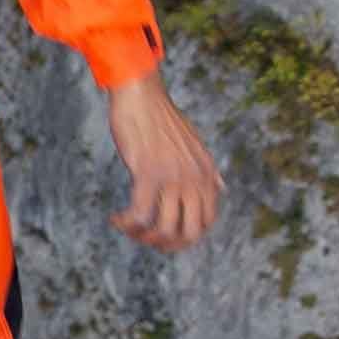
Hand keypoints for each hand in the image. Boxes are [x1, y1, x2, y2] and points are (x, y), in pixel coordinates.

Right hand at [103, 69, 221, 250]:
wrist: (142, 95)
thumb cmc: (162, 118)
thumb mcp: (195, 144)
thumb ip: (208, 169)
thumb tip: (222, 187)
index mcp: (207, 174)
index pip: (207, 222)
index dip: (186, 237)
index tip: (165, 234)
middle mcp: (194, 179)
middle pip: (189, 233)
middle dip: (166, 244)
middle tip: (146, 237)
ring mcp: (173, 178)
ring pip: (163, 229)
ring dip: (142, 236)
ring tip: (128, 227)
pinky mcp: (148, 174)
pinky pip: (140, 215)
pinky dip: (126, 224)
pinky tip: (116, 218)